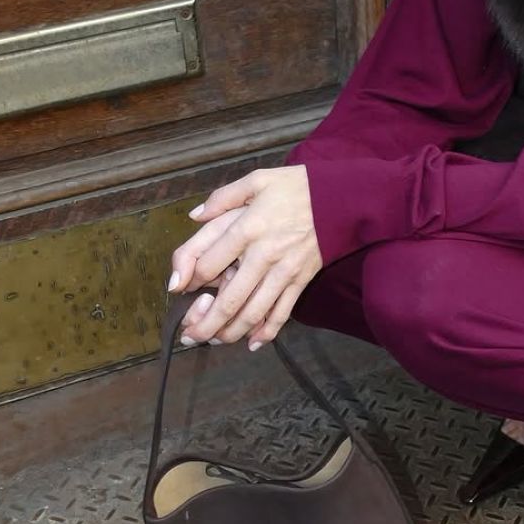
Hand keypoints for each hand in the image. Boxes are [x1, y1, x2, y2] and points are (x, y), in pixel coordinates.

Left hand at [169, 166, 321, 349]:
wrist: (344, 198)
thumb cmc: (298, 186)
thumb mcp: (257, 180)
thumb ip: (223, 197)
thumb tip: (195, 216)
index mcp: (247, 228)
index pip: (209, 263)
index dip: (188, 280)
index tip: (179, 288)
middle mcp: (263, 255)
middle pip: (229, 299)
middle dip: (205, 323)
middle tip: (188, 336)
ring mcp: (284, 271)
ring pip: (253, 313)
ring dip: (230, 333)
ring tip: (212, 342)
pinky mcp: (301, 280)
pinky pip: (282, 313)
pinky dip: (267, 332)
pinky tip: (252, 343)